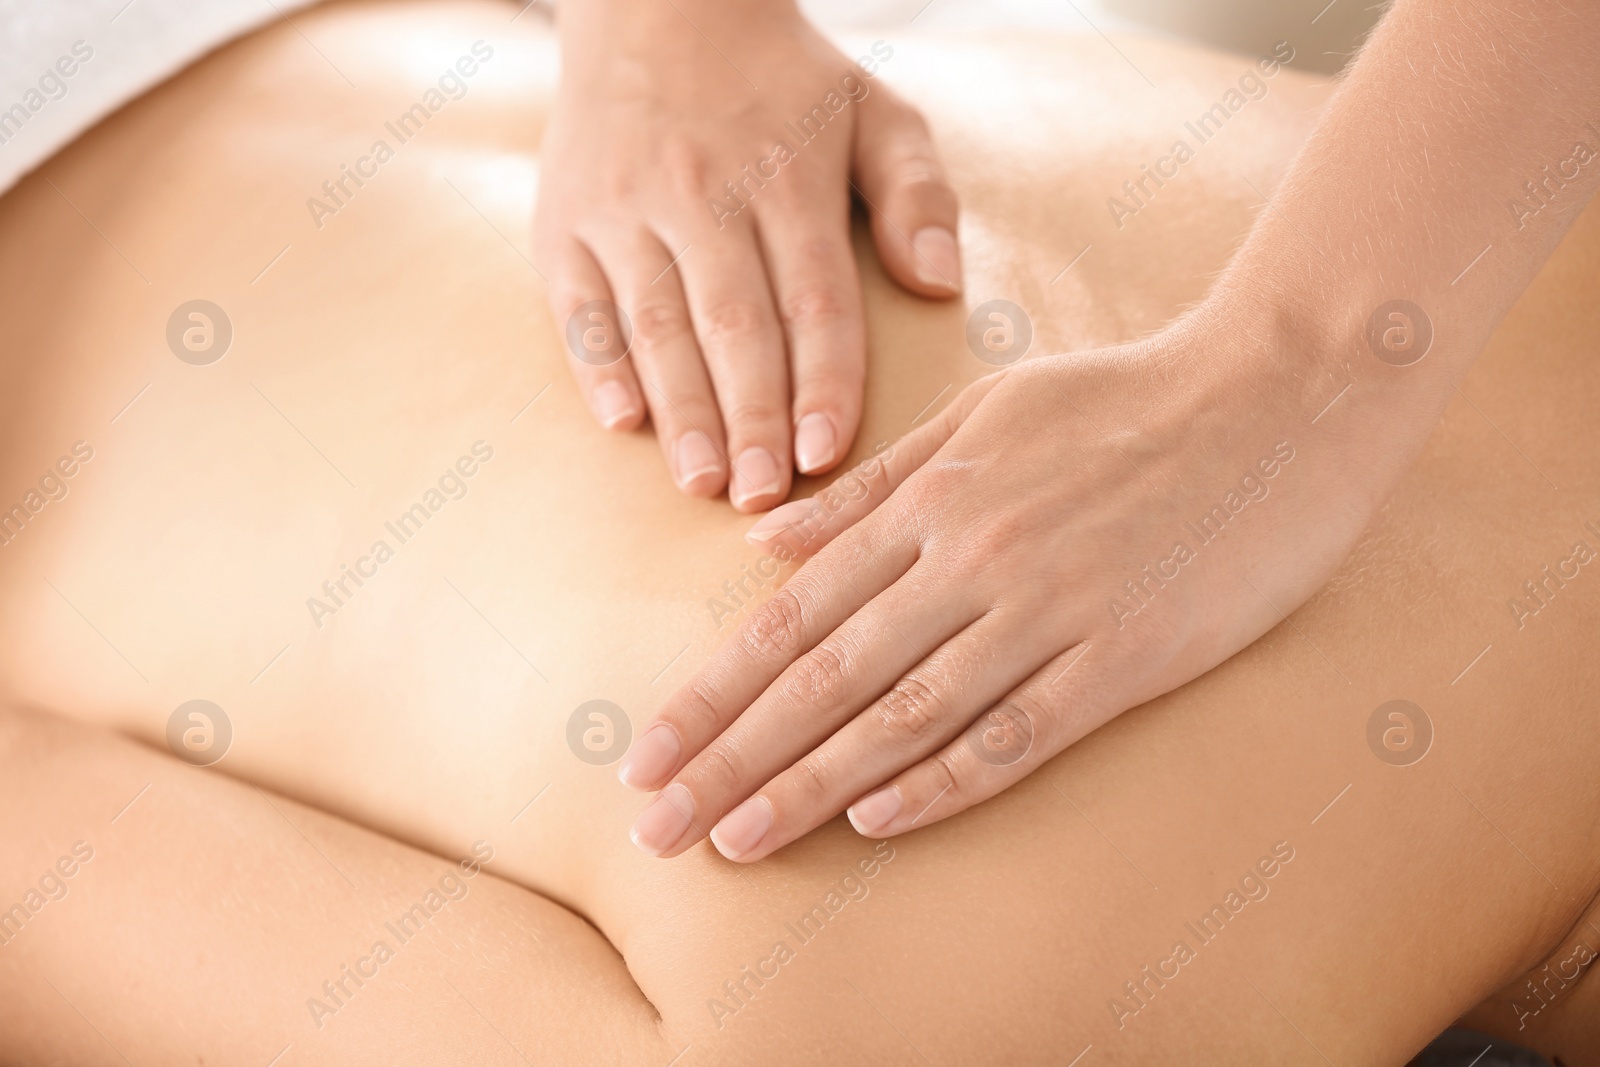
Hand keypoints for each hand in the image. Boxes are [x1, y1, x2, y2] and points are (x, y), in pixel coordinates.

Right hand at [534, 0, 960, 510]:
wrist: (655, 6)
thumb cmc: (783, 80)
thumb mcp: (874, 110)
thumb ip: (917, 194)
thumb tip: (939, 285)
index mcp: (790, 178)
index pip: (814, 300)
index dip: (823, 383)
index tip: (828, 454)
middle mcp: (705, 194)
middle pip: (734, 326)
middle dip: (751, 420)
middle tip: (765, 499)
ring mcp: (626, 207)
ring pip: (655, 324)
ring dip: (680, 410)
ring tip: (702, 484)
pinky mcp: (565, 218)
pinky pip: (579, 303)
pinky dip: (599, 364)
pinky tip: (623, 422)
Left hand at [617, 314, 1382, 859]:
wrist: (1276, 396)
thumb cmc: (1122, 399)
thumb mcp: (982, 412)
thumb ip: (871, 483)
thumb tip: (764, 538)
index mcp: (931, 499)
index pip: (791, 616)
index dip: (712, 692)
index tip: (648, 752)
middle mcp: (969, 558)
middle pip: (824, 677)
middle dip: (731, 758)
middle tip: (658, 824)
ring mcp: (1047, 608)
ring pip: (903, 714)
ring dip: (810, 786)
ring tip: (736, 840)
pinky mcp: (1125, 655)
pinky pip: (1017, 730)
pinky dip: (944, 779)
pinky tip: (877, 819)